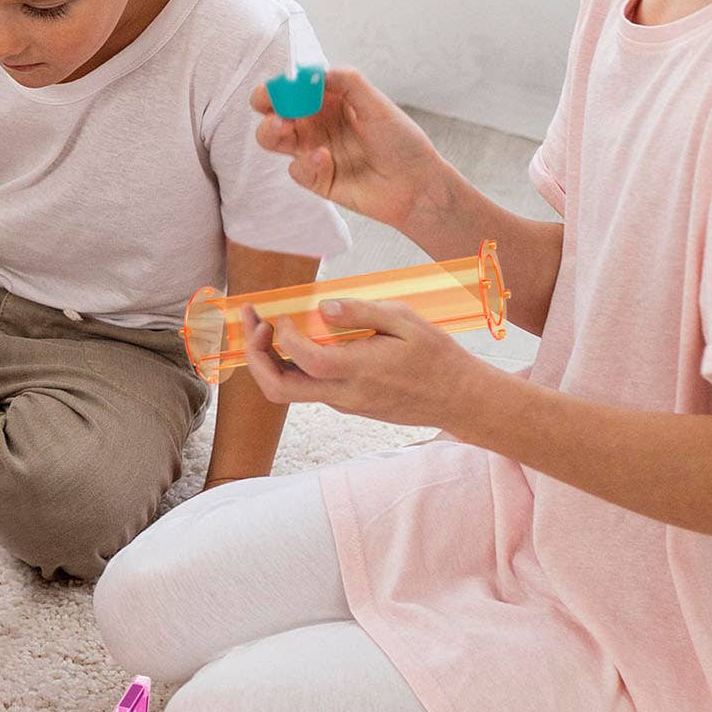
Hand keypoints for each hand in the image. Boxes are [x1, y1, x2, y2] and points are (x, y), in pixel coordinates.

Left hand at [239, 295, 476, 429]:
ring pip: (287, 391)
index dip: (282, 336)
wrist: (459, 400)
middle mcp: (345, 394)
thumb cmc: (437, 357)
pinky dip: (289, 364)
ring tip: (263, 325)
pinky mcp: (345, 404)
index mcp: (360, 371)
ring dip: (266, 360)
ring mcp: (343, 403)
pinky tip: (294, 338)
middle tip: (252, 321)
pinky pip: (306, 388)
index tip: (281, 312)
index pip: (305, 359)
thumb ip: (362, 312)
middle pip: (278, 389)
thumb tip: (322, 306)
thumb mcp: (407, 321)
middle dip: (254, 356)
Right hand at [251, 67, 446, 231]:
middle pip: (274, 110)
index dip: (283, 83)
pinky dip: (305, 163)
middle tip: (269, 104)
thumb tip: (316, 72)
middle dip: (265, 104)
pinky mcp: (316, 178)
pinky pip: (296, 169)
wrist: (417, 184)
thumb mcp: (378, 104)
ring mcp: (313, 151)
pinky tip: (325, 158)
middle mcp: (317, 124)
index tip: (283, 83)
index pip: (295, 86)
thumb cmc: (402, 142)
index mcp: (330, 101)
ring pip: (273, 139)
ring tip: (282, 127)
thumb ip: (348, 83)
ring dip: (270, 131)